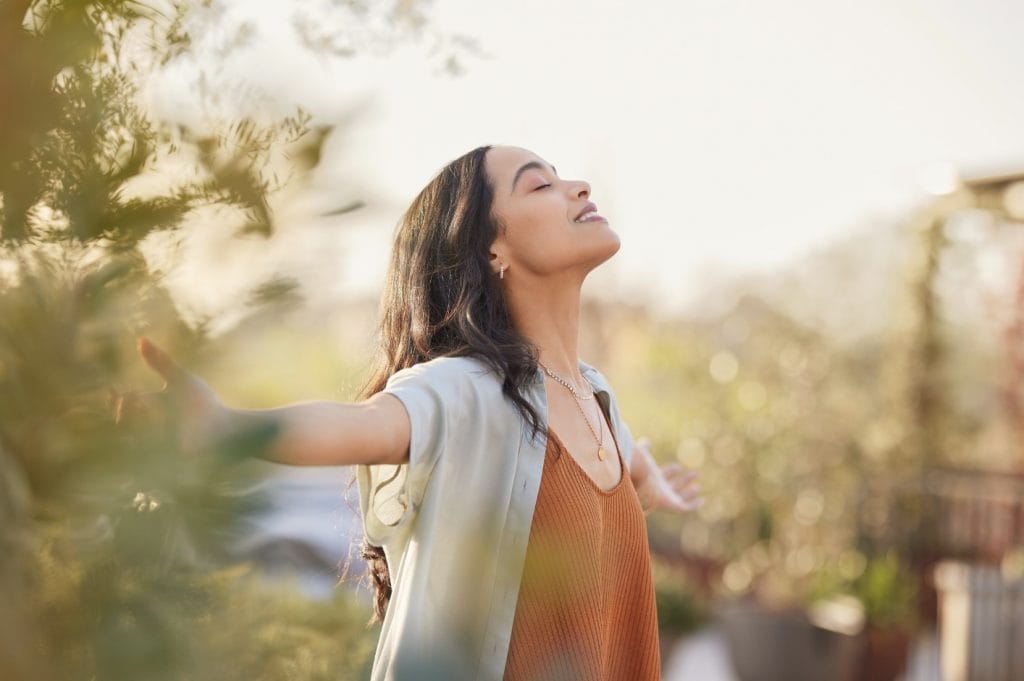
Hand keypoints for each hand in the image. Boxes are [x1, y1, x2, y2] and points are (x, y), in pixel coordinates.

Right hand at [113, 337, 226, 454]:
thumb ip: (161, 362)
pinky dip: (148, 438)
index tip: (112, 389)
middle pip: (123, 419)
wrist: (228, 430)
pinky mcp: (161, 460)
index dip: (115, 398)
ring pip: (130, 436)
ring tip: (154, 410)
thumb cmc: (205, 405)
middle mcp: (148, 427)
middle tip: (139, 398)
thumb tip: (140, 340)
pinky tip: (159, 427)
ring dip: (140, 421)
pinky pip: (142, 453)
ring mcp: (154, 445)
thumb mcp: (181, 381)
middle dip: (127, 408)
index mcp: (151, 408)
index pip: (124, 403)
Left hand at [632, 437, 703, 513]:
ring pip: (680, 497)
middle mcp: (660, 490)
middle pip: (673, 486)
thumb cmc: (639, 468)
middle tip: (695, 473)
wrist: (639, 483)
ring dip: (689, 492)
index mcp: (652, 479)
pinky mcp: (673, 506)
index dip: (671, 471)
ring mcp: (667, 499)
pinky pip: (686, 507)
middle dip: (684, 480)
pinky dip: (694, 505)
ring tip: (697, 487)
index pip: (663, 475)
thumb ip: (644, 448)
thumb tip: (646, 440)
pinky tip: (702, 500)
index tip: (678, 466)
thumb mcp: (643, 455)